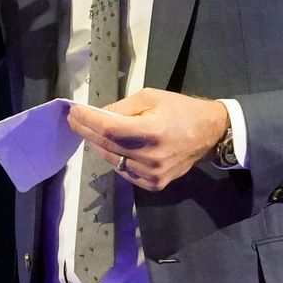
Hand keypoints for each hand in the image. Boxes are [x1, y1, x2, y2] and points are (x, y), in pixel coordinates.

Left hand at [68, 89, 229, 191]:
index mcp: (152, 132)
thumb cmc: (180, 110)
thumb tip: (97, 115)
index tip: (73, 112)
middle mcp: (151, 157)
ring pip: (112, 160)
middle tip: (75, 120)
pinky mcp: (154, 184)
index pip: (108, 129)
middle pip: (106, 145)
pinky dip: (115, 159)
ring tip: (91, 131)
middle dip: (86, 130)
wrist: (209, 133)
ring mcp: (152, 174)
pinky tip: (112, 148)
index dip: (87, 120)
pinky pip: (124, 172)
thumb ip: (122, 108)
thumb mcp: (151, 97)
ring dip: (98, 145)